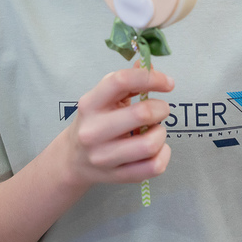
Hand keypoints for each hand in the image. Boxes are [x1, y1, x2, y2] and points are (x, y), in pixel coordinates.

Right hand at [62, 66, 174, 186]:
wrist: (72, 160)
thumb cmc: (95, 122)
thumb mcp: (103, 98)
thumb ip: (127, 82)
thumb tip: (149, 64)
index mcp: (90, 104)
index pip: (121, 81)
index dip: (151, 78)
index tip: (168, 83)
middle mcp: (93, 130)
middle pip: (142, 113)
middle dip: (162, 109)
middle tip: (161, 110)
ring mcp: (104, 157)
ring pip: (150, 144)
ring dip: (161, 133)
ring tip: (155, 130)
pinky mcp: (116, 176)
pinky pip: (154, 167)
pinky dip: (164, 155)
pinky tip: (158, 148)